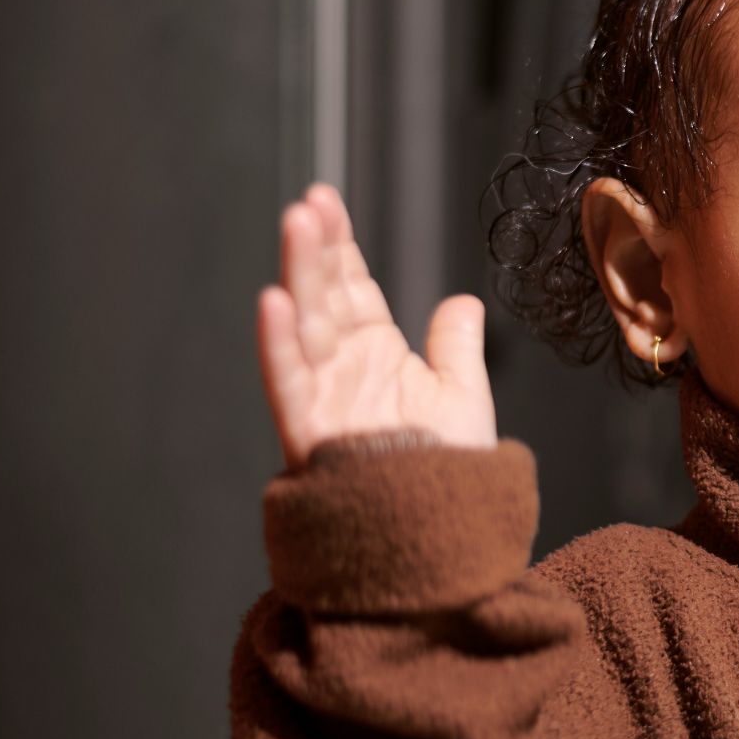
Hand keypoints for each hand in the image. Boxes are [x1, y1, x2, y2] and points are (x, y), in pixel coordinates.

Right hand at [256, 183, 496, 469]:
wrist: (440, 538)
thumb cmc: (448, 478)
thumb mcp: (463, 399)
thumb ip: (454, 347)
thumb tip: (462, 301)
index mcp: (376, 357)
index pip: (350, 288)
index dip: (337, 245)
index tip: (326, 200)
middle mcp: (344, 371)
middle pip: (323, 297)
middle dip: (315, 248)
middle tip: (310, 202)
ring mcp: (325, 400)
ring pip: (304, 327)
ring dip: (298, 276)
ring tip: (297, 225)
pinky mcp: (312, 434)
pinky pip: (289, 385)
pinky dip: (279, 345)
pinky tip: (275, 301)